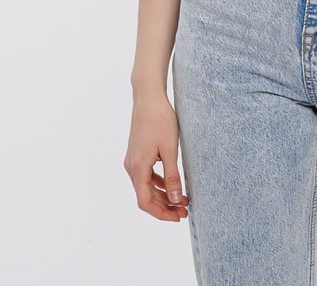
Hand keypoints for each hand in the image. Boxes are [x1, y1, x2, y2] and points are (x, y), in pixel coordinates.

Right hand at [123, 94, 189, 221]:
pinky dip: (159, 183)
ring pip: (146, 187)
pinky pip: (147, 176)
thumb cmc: (160, 120)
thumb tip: (176, 200)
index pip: (145, 202)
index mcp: (137, 168)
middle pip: (146, 197)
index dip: (161, 213)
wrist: (148, 98)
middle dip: (165, 206)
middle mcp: (131, 167)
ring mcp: (133, 161)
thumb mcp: (170, 149)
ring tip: (183, 200)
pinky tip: (173, 185)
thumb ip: (172, 176)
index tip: (178, 217)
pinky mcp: (137, 155)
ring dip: (164, 195)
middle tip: (185, 211)